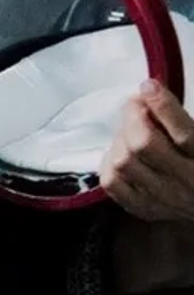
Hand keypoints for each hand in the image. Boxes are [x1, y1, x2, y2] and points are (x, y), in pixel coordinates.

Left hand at [100, 81, 193, 222]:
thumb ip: (177, 119)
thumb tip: (148, 91)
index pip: (185, 134)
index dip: (162, 106)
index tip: (148, 86)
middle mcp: (186, 180)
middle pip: (144, 145)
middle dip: (133, 118)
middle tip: (135, 106)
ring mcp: (162, 197)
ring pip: (123, 162)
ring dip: (120, 138)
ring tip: (130, 131)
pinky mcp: (143, 208)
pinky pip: (112, 182)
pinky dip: (109, 162)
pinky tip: (119, 153)